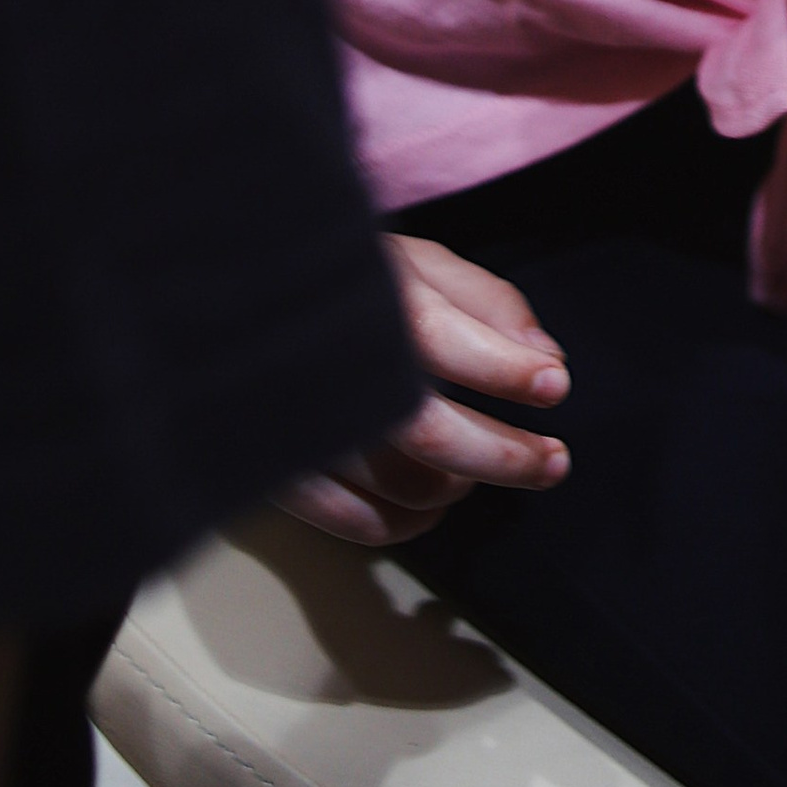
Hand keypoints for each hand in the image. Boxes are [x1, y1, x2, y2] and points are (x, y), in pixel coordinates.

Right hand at [278, 237, 568, 546]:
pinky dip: (410, 522)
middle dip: (506, 454)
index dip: (502, 368)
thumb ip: (485, 301)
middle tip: (555, 461)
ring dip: (459, 484)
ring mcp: (296, 429)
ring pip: (402, 486)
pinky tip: (433, 502)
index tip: (554, 387)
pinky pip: (359, 525)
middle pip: (426, 432)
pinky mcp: (277, 477)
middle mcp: (321, 367)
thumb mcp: (413, 261)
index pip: (433, 335)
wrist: (231, 304)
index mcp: (357, 297)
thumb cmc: (339, 278)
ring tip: (478, 465)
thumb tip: (547, 357)